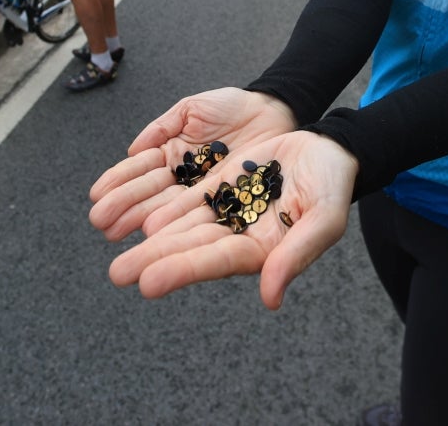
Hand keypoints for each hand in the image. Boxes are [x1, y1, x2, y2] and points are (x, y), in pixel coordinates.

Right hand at [89, 87, 297, 241]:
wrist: (274, 109)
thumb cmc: (232, 106)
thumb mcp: (192, 108)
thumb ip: (163, 126)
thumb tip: (133, 149)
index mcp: (171, 154)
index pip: (139, 171)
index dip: (118, 183)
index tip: (96, 196)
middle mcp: (183, 178)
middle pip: (149, 195)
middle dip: (123, 208)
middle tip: (100, 223)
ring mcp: (203, 192)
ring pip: (168, 209)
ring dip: (141, 222)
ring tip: (116, 234)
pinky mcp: (226, 202)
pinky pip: (199, 214)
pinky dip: (177, 225)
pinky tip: (155, 234)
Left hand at [102, 129, 357, 309]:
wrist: (330, 149)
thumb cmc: (333, 186)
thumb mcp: (323, 219)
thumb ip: (296, 256)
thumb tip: (270, 299)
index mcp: (262, 251)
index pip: (216, 261)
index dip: (183, 270)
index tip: (148, 283)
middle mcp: (238, 235)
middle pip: (190, 247)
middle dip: (153, 258)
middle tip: (117, 273)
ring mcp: (226, 210)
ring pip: (181, 224)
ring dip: (148, 235)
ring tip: (114, 242)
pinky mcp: (220, 186)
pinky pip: (186, 196)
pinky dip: (162, 204)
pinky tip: (135, 212)